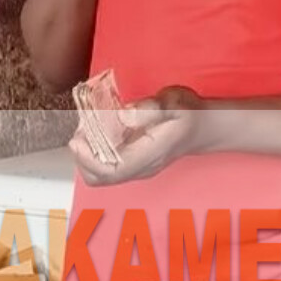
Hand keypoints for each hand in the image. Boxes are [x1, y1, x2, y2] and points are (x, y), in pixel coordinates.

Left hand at [70, 86, 210, 186]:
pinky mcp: (132, 161)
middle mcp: (140, 167)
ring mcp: (136, 166)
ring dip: (87, 153)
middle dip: (82, 156)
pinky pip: (106, 163)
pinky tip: (98, 128)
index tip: (77, 139)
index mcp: (149, 155)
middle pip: (99, 178)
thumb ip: (150, 109)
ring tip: (88, 127)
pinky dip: (95, 149)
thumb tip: (122, 114)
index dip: (88, 159)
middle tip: (81, 130)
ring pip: (100, 173)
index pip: (111, 171)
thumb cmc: (189, 114)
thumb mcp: (174, 103)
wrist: (203, 126)